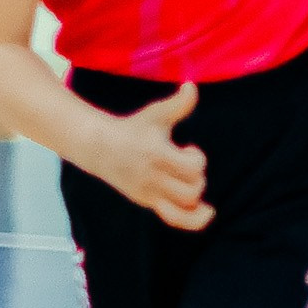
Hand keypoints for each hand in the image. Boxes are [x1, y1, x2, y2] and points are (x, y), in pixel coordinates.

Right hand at [90, 82, 211, 230]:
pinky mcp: (148, 202)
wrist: (100, 146)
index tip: (188, 148)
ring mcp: (150, 193)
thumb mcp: (155, 114)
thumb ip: (178, 104)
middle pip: (191, 191)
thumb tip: (192, 86)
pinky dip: (193, 220)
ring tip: (193, 185)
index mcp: (157, 156)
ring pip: (184, 210)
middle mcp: (153, 179)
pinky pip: (174, 219)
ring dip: (196, 197)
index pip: (192, 168)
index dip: (197, 158)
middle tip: (187, 166)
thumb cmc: (133, 128)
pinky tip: (207, 213)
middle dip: (198, 178)